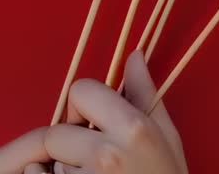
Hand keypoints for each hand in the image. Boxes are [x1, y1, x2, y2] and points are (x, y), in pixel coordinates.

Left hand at [0, 51, 187, 173]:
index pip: (79, 90)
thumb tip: (133, 55)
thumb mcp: (165, 138)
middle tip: (93, 160)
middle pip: (57, 130)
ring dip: (67, 170)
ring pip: (52, 162)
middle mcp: (107, 155)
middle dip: (70, 143)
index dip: (83, 105)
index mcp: (133, 129)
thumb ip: (145, 95)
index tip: (93, 124)